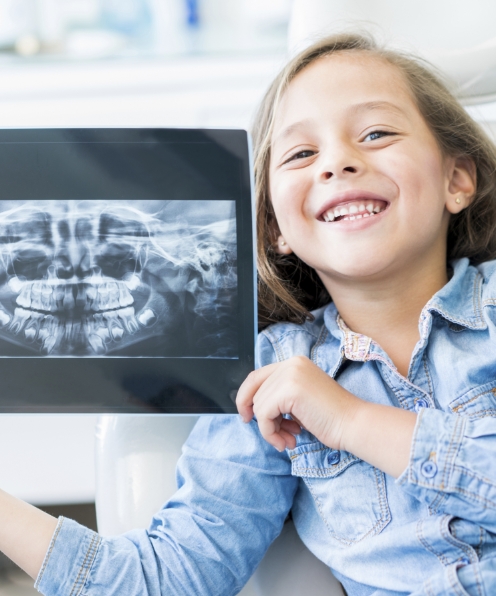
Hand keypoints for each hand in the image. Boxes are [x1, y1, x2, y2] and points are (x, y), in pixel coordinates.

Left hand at [236, 356, 360, 451]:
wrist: (353, 424)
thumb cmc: (330, 417)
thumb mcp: (299, 399)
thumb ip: (279, 395)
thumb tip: (251, 406)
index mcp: (294, 363)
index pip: (256, 377)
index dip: (246, 397)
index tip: (248, 417)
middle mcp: (290, 364)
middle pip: (255, 392)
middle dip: (262, 418)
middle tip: (278, 436)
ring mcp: (290, 374)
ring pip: (258, 405)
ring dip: (269, 429)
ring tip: (288, 439)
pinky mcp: (289, 389)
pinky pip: (263, 415)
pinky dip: (270, 433)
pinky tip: (289, 441)